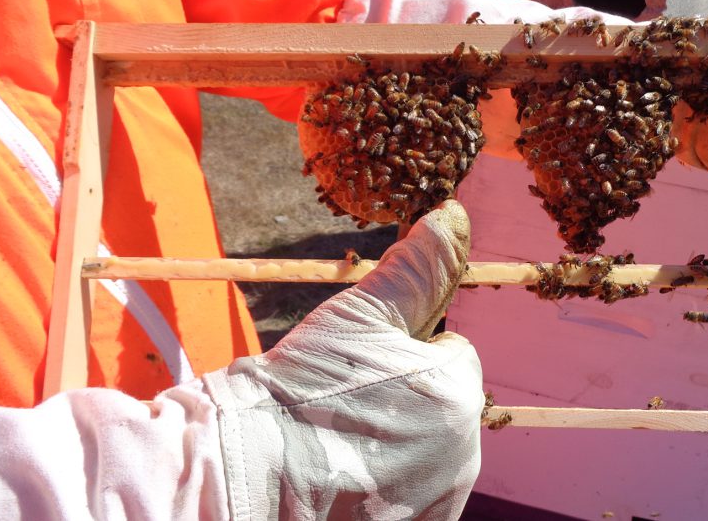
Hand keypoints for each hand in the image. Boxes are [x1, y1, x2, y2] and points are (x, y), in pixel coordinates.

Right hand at [203, 200, 484, 517]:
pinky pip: (409, 494)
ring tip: (335, 443)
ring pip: (426, 451)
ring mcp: (437, 501)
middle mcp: (463, 456)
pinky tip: (341, 479)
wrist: (244, 475)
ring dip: (393, 443)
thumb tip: (454, 216)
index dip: (406, 351)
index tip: (361, 364)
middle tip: (342, 404)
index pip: (452, 355)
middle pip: (440, 406)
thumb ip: (417, 269)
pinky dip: (382, 486)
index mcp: (459, 394)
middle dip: (403, 399)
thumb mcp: (360, 315)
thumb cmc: (298, 390)